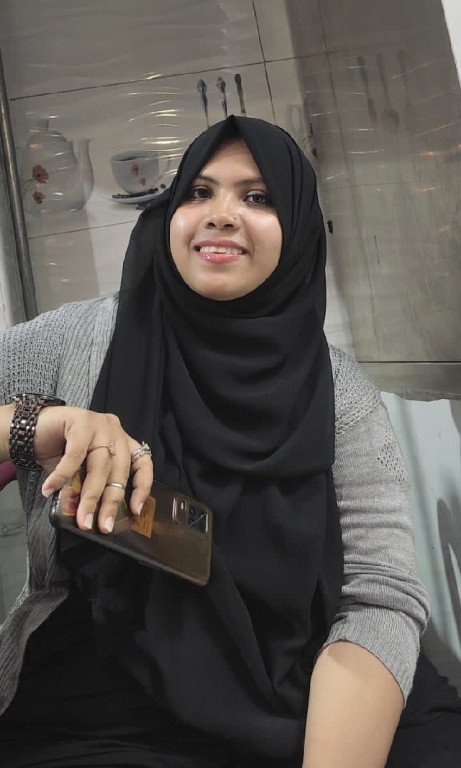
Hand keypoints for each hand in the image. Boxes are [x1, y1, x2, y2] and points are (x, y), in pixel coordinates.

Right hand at [34, 406, 152, 533]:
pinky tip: (51, 490)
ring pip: (99, 466)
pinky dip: (62, 475)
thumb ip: (90, 485)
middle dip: (110, 502)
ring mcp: (99, 424)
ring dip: (90, 496)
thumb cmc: (57, 450)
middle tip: (103, 526)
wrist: (30, 427)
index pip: (142, 464)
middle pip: (118, 470)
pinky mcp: (80, 420)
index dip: (142, 487)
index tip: (136, 510)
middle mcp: (114, 431)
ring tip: (82, 518)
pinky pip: (74, 455)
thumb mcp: (80, 472)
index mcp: (121, 442)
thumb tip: (97, 514)